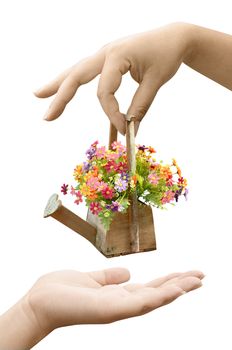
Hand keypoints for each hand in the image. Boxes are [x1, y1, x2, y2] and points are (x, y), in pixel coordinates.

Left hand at [0, 268, 203, 348]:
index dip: (169, 281)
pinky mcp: (110, 310)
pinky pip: (139, 303)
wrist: (39, 303)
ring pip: (154, 300)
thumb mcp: (92, 278)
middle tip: (202, 276)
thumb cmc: (61, 291)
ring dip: (176, 290)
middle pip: (157, 294)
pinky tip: (175, 290)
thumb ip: (110, 277)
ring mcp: (117, 309)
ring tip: (196, 280)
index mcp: (117, 295)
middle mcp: (121, 303)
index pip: (149, 288)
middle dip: (180, 285)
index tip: (186, 273)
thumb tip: (128, 272)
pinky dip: (160, 297)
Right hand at [35, 22, 194, 134]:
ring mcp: (104, 56)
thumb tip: (129, 131)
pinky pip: (89, 76)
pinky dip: (76, 86)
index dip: (112, 115)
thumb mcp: (155, 81)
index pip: (105, 92)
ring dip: (59, 85)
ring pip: (77, 72)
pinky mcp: (108, 62)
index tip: (126, 132)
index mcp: (116, 55)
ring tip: (38, 94)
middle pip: (76, 76)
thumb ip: (140, 105)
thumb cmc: (166, 55)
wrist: (174, 37)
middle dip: (60, 96)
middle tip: (47, 116)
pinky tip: (64, 94)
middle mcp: (105, 53)